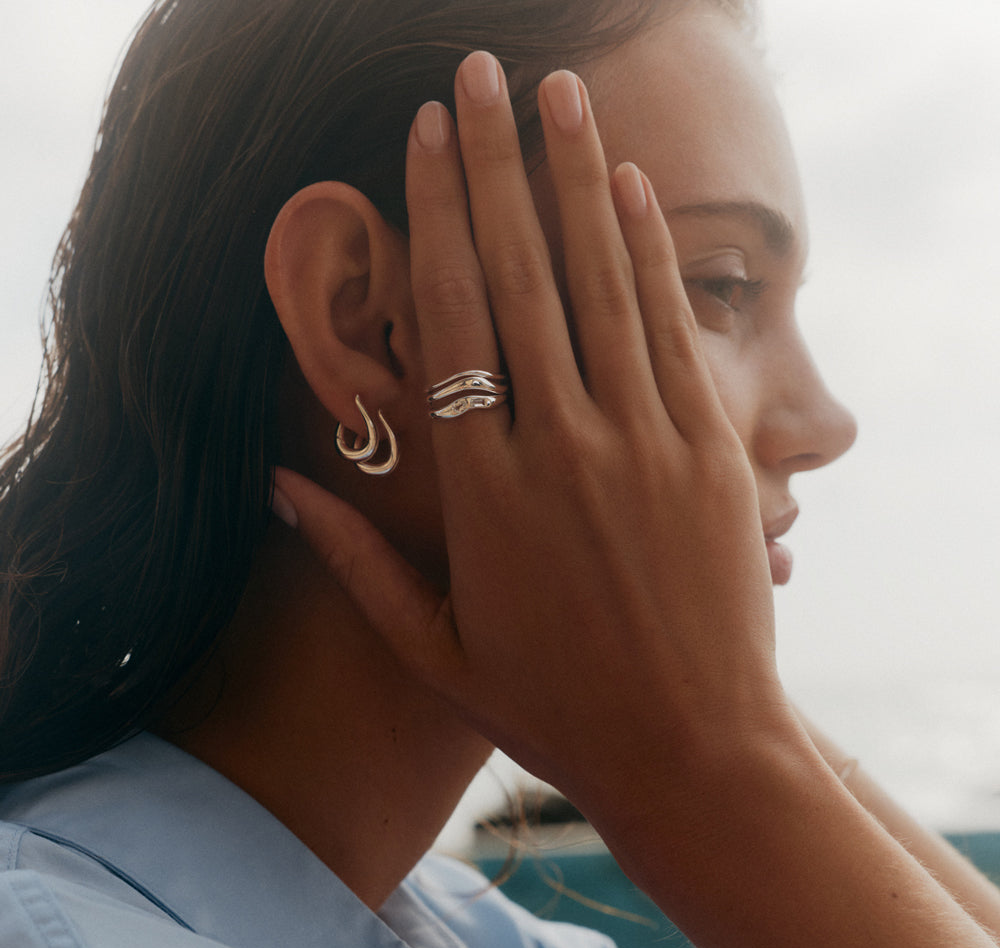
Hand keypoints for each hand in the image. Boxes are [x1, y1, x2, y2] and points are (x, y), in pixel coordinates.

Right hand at [275, 53, 789, 838]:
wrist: (692, 751)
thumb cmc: (556, 708)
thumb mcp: (435, 650)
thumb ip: (354, 562)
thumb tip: (279, 486)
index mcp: (481, 495)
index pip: (447, 323)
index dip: (435, 219)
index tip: (423, 141)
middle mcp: (558, 450)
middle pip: (518, 276)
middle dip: (495, 163)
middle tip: (476, 73)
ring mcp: (642, 447)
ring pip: (600, 285)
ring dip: (575, 177)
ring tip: (556, 93)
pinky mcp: (709, 457)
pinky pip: (670, 334)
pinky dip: (648, 254)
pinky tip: (625, 188)